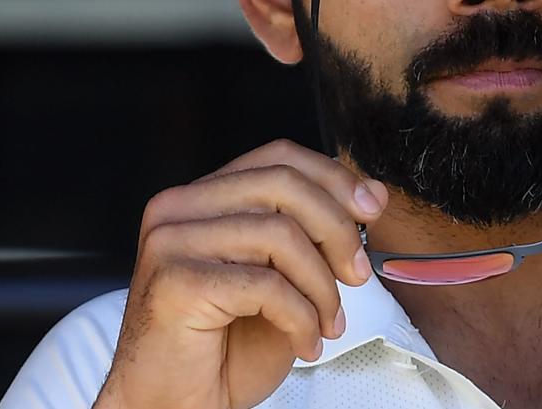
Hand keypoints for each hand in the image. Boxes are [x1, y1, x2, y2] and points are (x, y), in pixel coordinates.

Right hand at [93, 139, 388, 408]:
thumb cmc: (225, 347)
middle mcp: (179, 207)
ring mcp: (171, 241)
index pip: (278, 157)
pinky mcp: (174, 281)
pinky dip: (300, 317)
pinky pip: (265, 284)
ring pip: (279, 234)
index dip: (333, 177)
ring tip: (328, 323)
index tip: (371, 209)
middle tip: (358, 274)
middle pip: (282, 184)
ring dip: (321, 286)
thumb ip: (317, 232)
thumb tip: (371, 195)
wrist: (175, 405)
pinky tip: (305, 343)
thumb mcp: (285, 277)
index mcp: (203, 197)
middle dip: (336, 229)